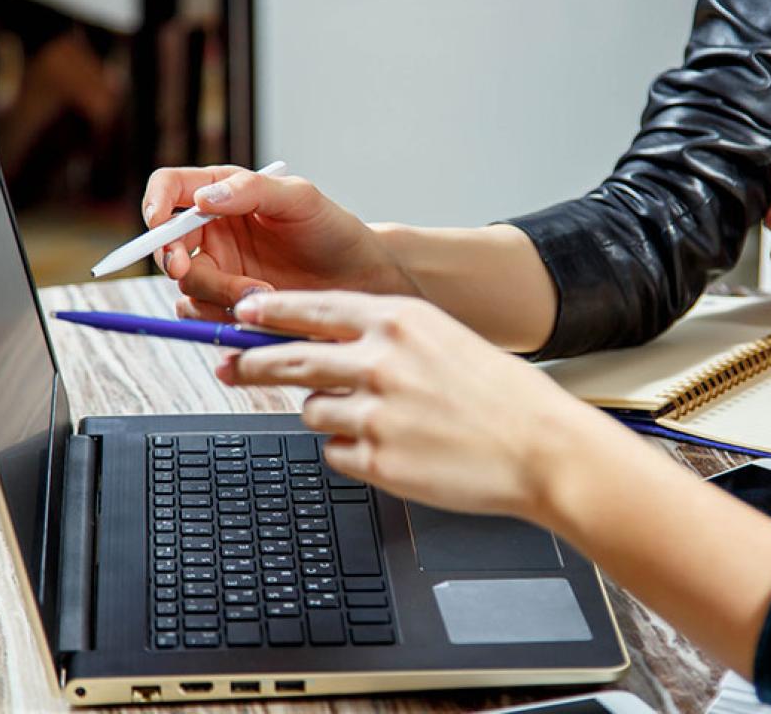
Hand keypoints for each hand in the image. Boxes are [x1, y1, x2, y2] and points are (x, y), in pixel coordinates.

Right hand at [141, 166, 416, 320]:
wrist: (360, 279)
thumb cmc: (333, 230)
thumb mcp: (300, 199)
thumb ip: (251, 190)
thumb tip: (204, 199)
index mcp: (223, 194)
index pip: (170, 189)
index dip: (155, 203)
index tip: (158, 222)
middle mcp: (213, 233)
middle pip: (168, 246)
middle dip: (177, 262)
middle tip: (194, 272)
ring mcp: (220, 271)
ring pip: (186, 288)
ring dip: (215, 295)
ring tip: (263, 294)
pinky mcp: (229, 307)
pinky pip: (204, 317)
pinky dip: (223, 318)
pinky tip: (260, 312)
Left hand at [214, 291, 604, 520]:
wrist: (542, 449)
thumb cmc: (502, 396)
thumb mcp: (445, 340)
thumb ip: (386, 337)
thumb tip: (326, 342)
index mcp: (400, 321)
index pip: (314, 309)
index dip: (270, 312)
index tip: (243, 313)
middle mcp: (380, 361)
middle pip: (290, 359)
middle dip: (251, 362)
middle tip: (228, 365)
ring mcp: (374, 413)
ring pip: (312, 411)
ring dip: (329, 415)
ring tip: (377, 422)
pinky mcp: (377, 460)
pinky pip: (336, 453)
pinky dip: (353, 452)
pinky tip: (394, 449)